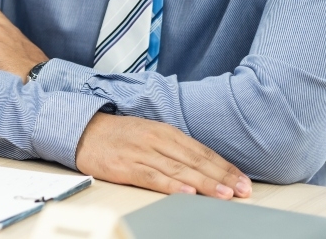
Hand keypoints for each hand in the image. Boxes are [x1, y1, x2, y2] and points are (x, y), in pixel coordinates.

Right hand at [76, 113, 251, 198]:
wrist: (83, 131)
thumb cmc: (119, 135)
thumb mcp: (150, 133)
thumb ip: (174, 148)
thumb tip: (203, 166)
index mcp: (165, 131)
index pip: (202, 151)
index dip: (224, 167)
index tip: (243, 180)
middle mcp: (156, 141)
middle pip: (195, 161)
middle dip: (222, 177)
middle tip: (243, 190)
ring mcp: (141, 153)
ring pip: (179, 170)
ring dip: (205, 183)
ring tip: (225, 194)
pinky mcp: (126, 167)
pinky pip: (152, 177)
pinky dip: (171, 185)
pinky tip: (187, 192)